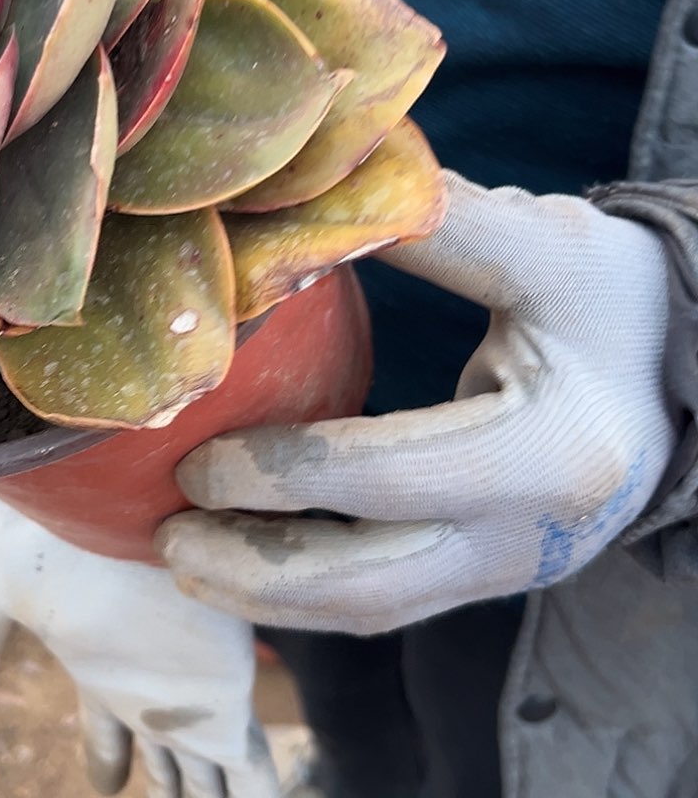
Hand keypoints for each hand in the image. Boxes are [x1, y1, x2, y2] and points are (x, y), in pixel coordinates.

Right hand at [0, 495, 279, 797]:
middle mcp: (153, 672)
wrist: (99, 496)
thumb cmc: (32, 532)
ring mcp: (192, 686)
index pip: (109, 718)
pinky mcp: (227, 696)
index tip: (110, 782)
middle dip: (175, 781)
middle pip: (170, 748)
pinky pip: (255, 781)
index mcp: (100, 653)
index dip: (110, 752)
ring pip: (215, 773)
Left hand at [155, 171, 675, 633]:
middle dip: (255, 568)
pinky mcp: (488, 570)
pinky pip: (389, 602)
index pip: (386, 476)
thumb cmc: (614, 300)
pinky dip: (309, 594)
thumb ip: (441, 227)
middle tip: (166, 538)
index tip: (193, 462)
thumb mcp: (545, 248)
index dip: (279, 474)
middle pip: (370, 581)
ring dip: (269, 598)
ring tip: (183, 563)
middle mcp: (529, 537)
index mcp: (546, 453)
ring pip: (373, 608)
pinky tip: (248, 569)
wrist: (679, 368)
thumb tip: (315, 203)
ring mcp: (510, 568)